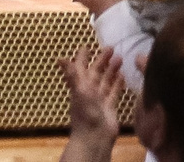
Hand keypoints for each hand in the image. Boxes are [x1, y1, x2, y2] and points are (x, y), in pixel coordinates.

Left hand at [60, 47, 123, 161]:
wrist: (95, 137)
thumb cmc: (86, 113)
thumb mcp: (79, 90)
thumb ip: (73, 74)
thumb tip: (60, 58)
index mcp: (80, 87)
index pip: (80, 68)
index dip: (82, 58)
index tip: (87, 47)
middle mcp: (89, 92)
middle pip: (95, 73)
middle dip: (101, 60)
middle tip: (111, 48)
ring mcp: (99, 99)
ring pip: (105, 81)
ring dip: (111, 70)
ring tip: (121, 58)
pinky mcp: (109, 107)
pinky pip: (114, 92)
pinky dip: (118, 83)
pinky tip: (123, 76)